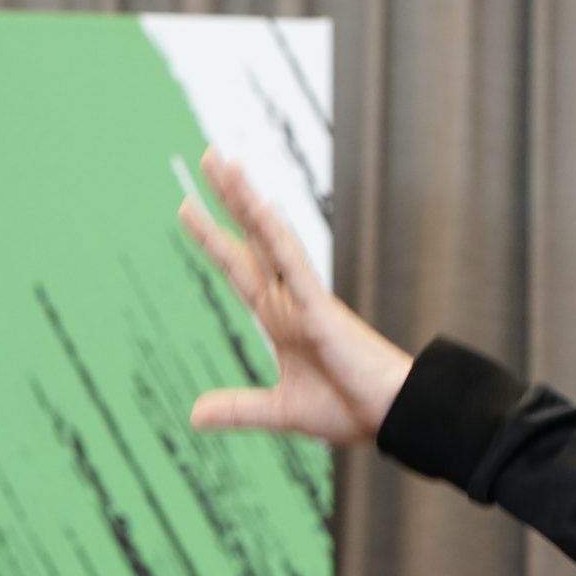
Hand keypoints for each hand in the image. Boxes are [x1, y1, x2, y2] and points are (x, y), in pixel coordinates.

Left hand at [179, 148, 413, 446]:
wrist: (389, 419)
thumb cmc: (348, 409)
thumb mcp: (280, 411)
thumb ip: (239, 409)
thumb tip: (193, 416)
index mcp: (280, 318)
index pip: (239, 267)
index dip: (213, 238)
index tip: (186, 207)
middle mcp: (290, 300)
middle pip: (253, 239)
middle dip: (229, 199)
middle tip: (210, 156)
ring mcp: (306, 301)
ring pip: (272, 240)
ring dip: (248, 203)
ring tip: (228, 165)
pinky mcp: (323, 312)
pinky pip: (295, 269)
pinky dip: (278, 240)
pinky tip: (260, 210)